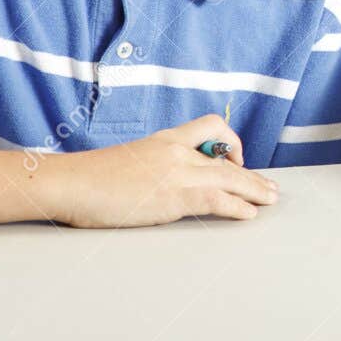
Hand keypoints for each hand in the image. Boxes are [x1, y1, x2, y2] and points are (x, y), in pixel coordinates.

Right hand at [43, 115, 277, 227]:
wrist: (70, 182)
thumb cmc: (90, 178)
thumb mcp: (129, 162)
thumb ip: (154, 167)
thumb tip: (164, 185)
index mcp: (164, 139)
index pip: (209, 126)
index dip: (228, 141)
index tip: (234, 160)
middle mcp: (175, 150)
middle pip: (225, 157)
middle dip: (251, 174)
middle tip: (269, 187)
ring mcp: (176, 172)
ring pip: (229, 177)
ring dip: (255, 190)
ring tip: (270, 200)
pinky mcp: (173, 195)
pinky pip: (216, 198)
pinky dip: (238, 206)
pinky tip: (248, 213)